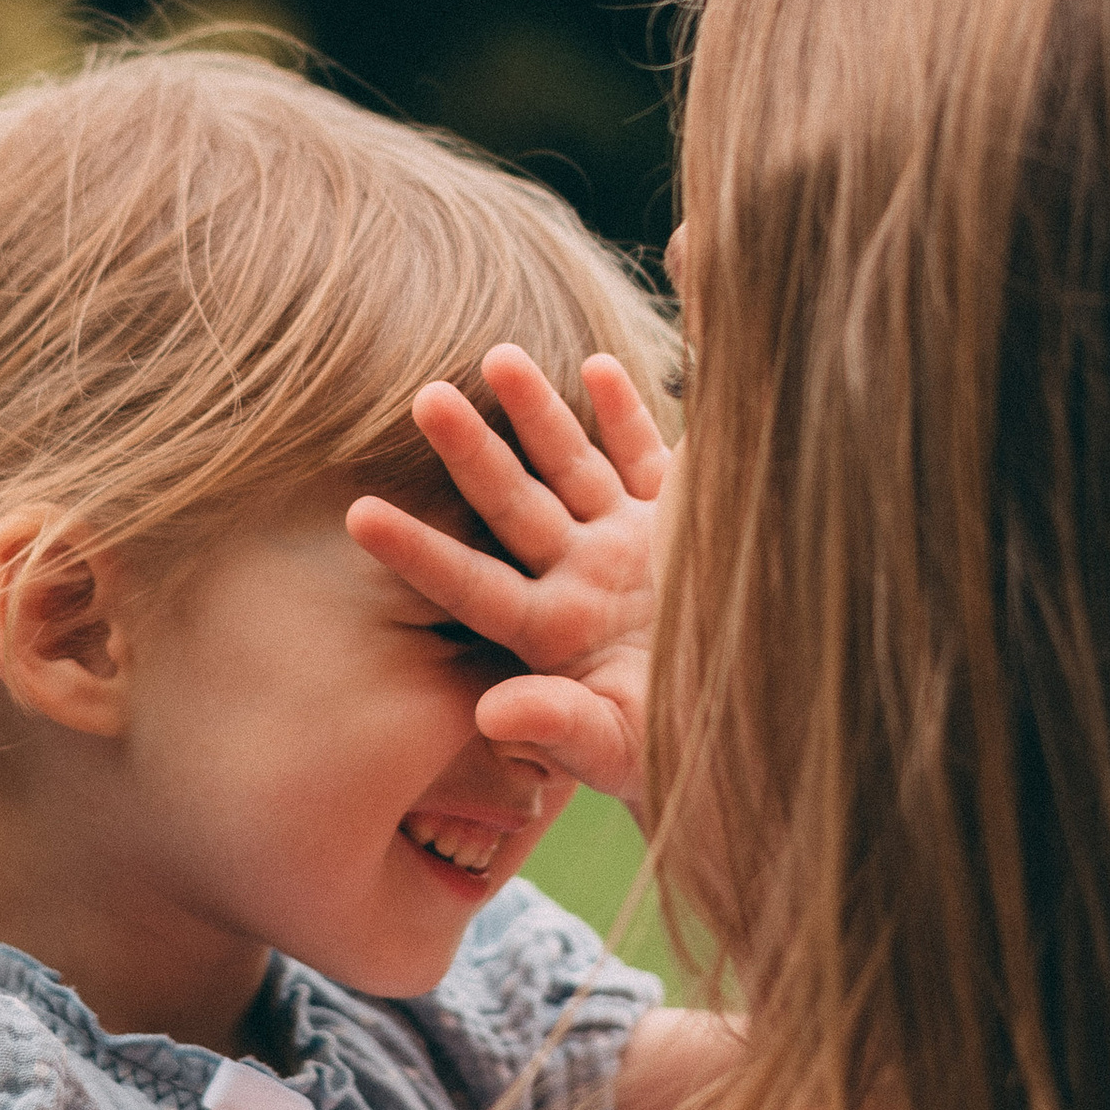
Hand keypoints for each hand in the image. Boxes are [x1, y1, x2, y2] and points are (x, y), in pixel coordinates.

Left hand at [349, 345, 667, 822]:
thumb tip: (489, 713)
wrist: (751, 728)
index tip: (357, 515)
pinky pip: (645, 456)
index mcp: (550, 630)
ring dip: (538, 413)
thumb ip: (556, 726)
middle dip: (471, 451)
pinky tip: (595, 366)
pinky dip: (625, 413)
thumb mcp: (615, 748)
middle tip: (426, 396)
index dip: (417, 549)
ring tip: (498, 356)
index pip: (470, 583)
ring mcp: (628, 541)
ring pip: (571, 465)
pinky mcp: (683, 520)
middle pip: (512, 504)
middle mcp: (578, 574)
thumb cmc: (675, 752)